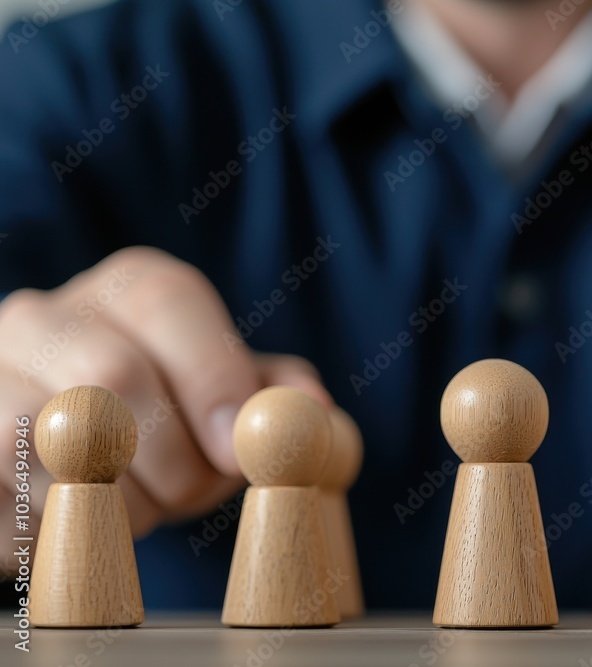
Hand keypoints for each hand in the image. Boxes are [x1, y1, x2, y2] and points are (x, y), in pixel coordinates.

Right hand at [0, 247, 332, 564]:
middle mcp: (47, 315)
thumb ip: (273, 396)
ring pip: (51, 437)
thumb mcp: (226, 404)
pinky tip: (80, 522)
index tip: (242, 451)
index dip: (214, 377)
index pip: (166, 301)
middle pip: (111, 370)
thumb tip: (314, 411)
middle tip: (197, 495)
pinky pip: (4, 489)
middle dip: (173, 455)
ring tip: (139, 510)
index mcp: (130, 290)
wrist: (63, 468)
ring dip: (116, 500)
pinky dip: (57, 524)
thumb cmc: (164, 428)